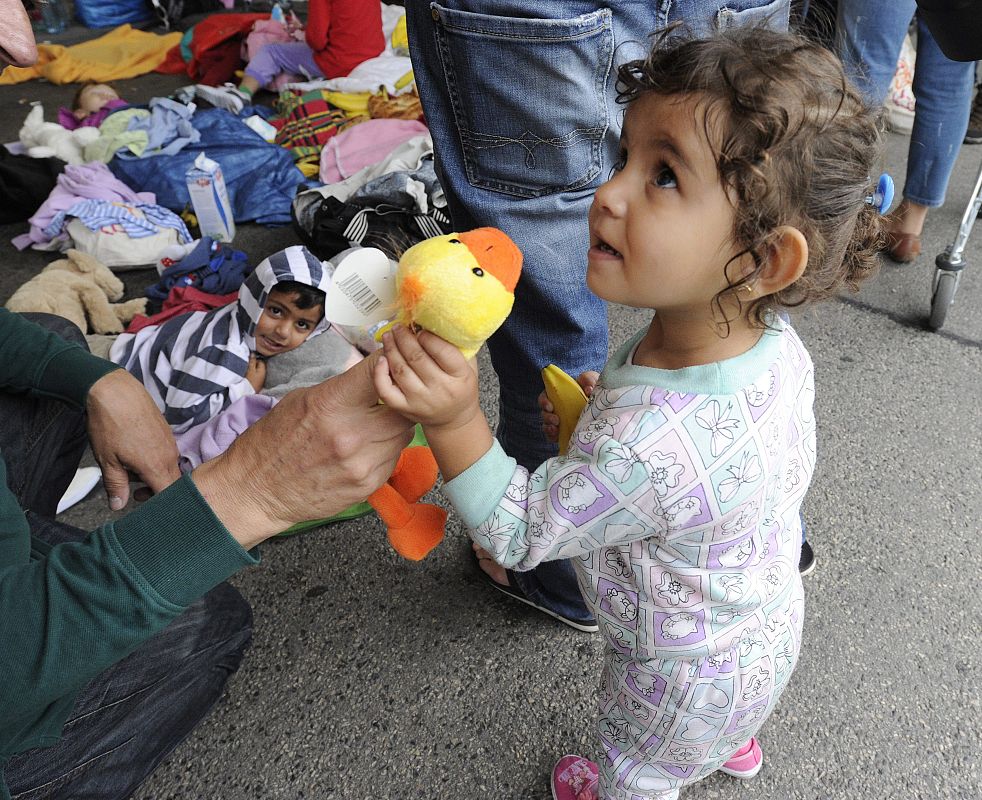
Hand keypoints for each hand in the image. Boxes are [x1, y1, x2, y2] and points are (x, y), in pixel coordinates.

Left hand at [86, 370, 180, 509]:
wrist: (115, 390)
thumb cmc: (110, 423)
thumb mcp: (107, 460)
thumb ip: (116, 485)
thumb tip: (119, 506)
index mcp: (156, 466)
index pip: (170, 495)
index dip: (161, 506)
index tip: (147, 509)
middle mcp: (169, 455)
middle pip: (173, 484)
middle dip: (157, 492)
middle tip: (134, 494)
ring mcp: (169, 442)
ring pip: (169, 468)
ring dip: (154, 476)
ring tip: (130, 471)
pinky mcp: (166, 432)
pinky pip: (167, 454)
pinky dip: (155, 461)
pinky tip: (135, 454)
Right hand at [192, 353, 413, 548]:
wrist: (257, 490)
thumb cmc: (275, 441)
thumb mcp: (300, 400)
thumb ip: (342, 388)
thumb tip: (375, 374)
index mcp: (330, 404)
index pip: (378, 370)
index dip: (388, 362)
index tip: (389, 360)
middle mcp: (351, 434)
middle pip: (402, 405)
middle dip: (398, 398)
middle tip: (387, 398)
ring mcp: (362, 463)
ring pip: (404, 433)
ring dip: (394, 426)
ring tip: (372, 426)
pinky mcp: (368, 485)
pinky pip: (393, 458)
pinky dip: (385, 450)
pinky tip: (364, 450)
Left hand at [373, 325, 479, 431]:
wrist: (454, 419)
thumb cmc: (460, 387)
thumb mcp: (469, 367)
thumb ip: (458, 346)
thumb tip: (439, 322)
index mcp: (461, 377)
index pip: (443, 351)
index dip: (428, 336)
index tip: (420, 328)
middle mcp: (441, 390)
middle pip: (417, 358)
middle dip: (404, 337)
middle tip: (399, 327)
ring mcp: (421, 401)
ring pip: (400, 370)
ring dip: (391, 348)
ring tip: (389, 335)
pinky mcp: (405, 408)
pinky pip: (386, 390)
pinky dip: (380, 373)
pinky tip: (382, 359)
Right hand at [538, 370, 598, 442]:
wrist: (605, 408)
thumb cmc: (596, 390)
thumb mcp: (593, 380)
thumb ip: (588, 379)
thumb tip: (588, 389)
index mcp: (560, 394)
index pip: (545, 396)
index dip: (544, 401)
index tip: (550, 406)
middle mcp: (558, 408)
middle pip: (544, 412)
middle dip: (547, 416)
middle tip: (556, 420)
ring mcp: (561, 421)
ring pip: (547, 425)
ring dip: (549, 427)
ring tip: (557, 429)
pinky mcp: (564, 433)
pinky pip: (552, 436)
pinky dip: (552, 436)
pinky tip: (557, 436)